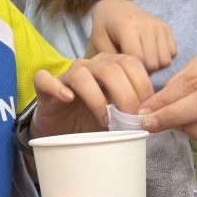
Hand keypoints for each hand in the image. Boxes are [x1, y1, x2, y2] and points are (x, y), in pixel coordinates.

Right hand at [33, 53, 153, 135]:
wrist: (63, 132)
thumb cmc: (93, 121)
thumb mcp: (118, 115)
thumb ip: (133, 110)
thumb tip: (152, 117)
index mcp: (111, 66)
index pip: (132, 63)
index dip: (142, 86)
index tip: (146, 112)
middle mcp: (90, 66)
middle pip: (111, 68)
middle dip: (125, 95)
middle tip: (129, 120)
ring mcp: (67, 75)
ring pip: (82, 73)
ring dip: (97, 99)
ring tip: (105, 121)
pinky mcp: (45, 87)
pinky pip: (46, 79)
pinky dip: (57, 87)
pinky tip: (68, 99)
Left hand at [87, 0, 176, 72]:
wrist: (115, 8)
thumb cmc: (105, 28)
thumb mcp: (99, 43)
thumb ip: (112, 60)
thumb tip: (129, 76)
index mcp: (127, 27)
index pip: (139, 59)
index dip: (132, 71)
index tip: (124, 69)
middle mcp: (147, 24)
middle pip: (154, 63)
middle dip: (144, 70)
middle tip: (132, 66)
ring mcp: (158, 25)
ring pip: (165, 60)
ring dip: (155, 65)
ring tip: (141, 60)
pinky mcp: (166, 27)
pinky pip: (173, 53)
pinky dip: (162, 58)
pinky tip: (149, 53)